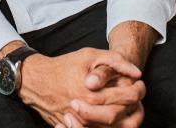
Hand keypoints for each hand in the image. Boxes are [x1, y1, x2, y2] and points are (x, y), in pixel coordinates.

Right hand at [19, 49, 142, 126]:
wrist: (36, 82)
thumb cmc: (64, 67)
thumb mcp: (89, 55)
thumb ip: (115, 60)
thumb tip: (137, 72)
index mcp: (92, 93)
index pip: (127, 97)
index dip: (138, 90)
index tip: (139, 84)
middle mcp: (87, 112)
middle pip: (121, 116)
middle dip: (134, 105)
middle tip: (136, 95)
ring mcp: (80, 124)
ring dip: (125, 118)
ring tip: (128, 105)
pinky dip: (112, 126)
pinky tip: (116, 116)